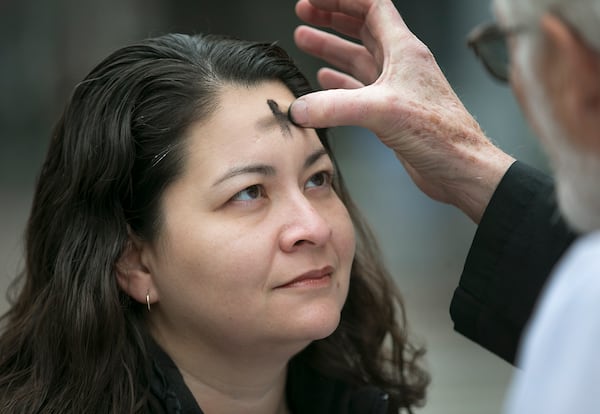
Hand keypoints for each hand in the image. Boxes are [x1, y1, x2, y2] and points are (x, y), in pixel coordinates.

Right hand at [290, 0, 514, 222]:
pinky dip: (339, 80)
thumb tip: (300, 107)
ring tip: (304, 39)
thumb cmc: (440, 134)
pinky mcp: (391, 112)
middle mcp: (401, 64)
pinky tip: (324, 79)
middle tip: (304, 12)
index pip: (372, 6)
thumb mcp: (383, 111)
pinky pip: (359, 87)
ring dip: (331, 47)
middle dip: (332, 17)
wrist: (460, 168)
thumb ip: (336, 106)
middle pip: (362, 27)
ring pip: (358, 57)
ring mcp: (395, 88)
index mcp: (404, 50)